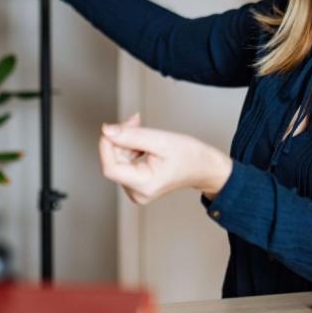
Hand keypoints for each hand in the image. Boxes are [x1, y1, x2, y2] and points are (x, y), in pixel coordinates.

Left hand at [98, 114, 233, 204]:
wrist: (205, 167)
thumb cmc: (190, 156)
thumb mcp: (161, 140)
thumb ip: (131, 136)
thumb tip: (107, 131)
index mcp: (144, 185)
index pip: (110, 168)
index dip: (106, 145)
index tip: (112, 128)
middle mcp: (137, 192)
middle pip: (114, 161)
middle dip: (120, 138)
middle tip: (134, 120)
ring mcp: (137, 190)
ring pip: (118, 160)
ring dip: (125, 141)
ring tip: (141, 127)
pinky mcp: (137, 184)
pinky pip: (125, 162)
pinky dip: (130, 147)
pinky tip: (141, 140)